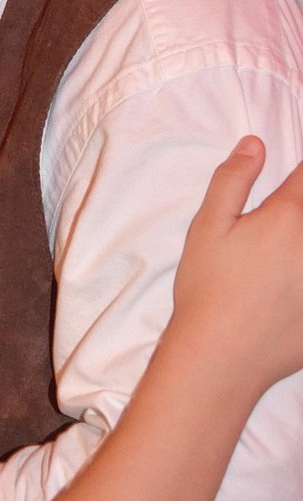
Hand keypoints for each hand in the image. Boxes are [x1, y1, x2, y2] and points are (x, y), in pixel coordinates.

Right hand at [172, 135, 302, 394]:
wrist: (221, 356)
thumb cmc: (208, 289)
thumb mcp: (207, 227)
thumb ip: (232, 179)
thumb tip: (254, 144)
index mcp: (288, 217)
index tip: (298, 176)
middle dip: (302, 208)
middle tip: (284, 222)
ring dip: (302, 244)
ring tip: (287, 253)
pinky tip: (293, 284)